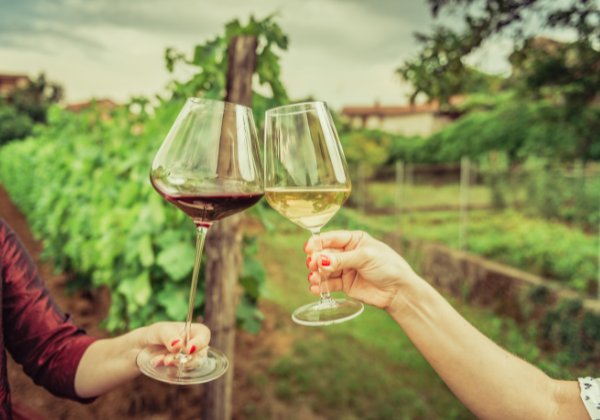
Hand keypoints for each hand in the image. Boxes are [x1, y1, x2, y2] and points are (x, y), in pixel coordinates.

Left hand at [133, 322, 209, 367]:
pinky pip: (180, 376)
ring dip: (175, 366)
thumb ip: (170, 336)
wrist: (141, 348)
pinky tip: (157, 365)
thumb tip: (178, 344)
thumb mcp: (161, 330)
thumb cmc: (155, 334)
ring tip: (159, 360)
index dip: (200, 343)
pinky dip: (169, 373)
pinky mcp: (181, 372)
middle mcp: (194, 347)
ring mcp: (188, 360)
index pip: (204, 336)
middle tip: (168, 360)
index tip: (189, 349)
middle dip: (184, 359)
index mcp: (194, 332)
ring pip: (189, 367)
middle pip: (199, 355)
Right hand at [305, 230, 420, 310]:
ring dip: (317, 274)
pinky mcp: (345, 285)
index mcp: (354, 240)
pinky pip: (329, 284)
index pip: (332, 238)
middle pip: (325, 254)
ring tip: (313, 278)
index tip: (308, 248)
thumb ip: (341, 259)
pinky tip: (315, 288)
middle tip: (312, 265)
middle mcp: (348, 253)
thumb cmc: (388, 267)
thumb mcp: (365, 258)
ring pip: (325, 270)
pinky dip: (321, 286)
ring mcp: (345, 269)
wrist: (399, 291)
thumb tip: (320, 260)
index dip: (318, 242)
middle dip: (316, 259)